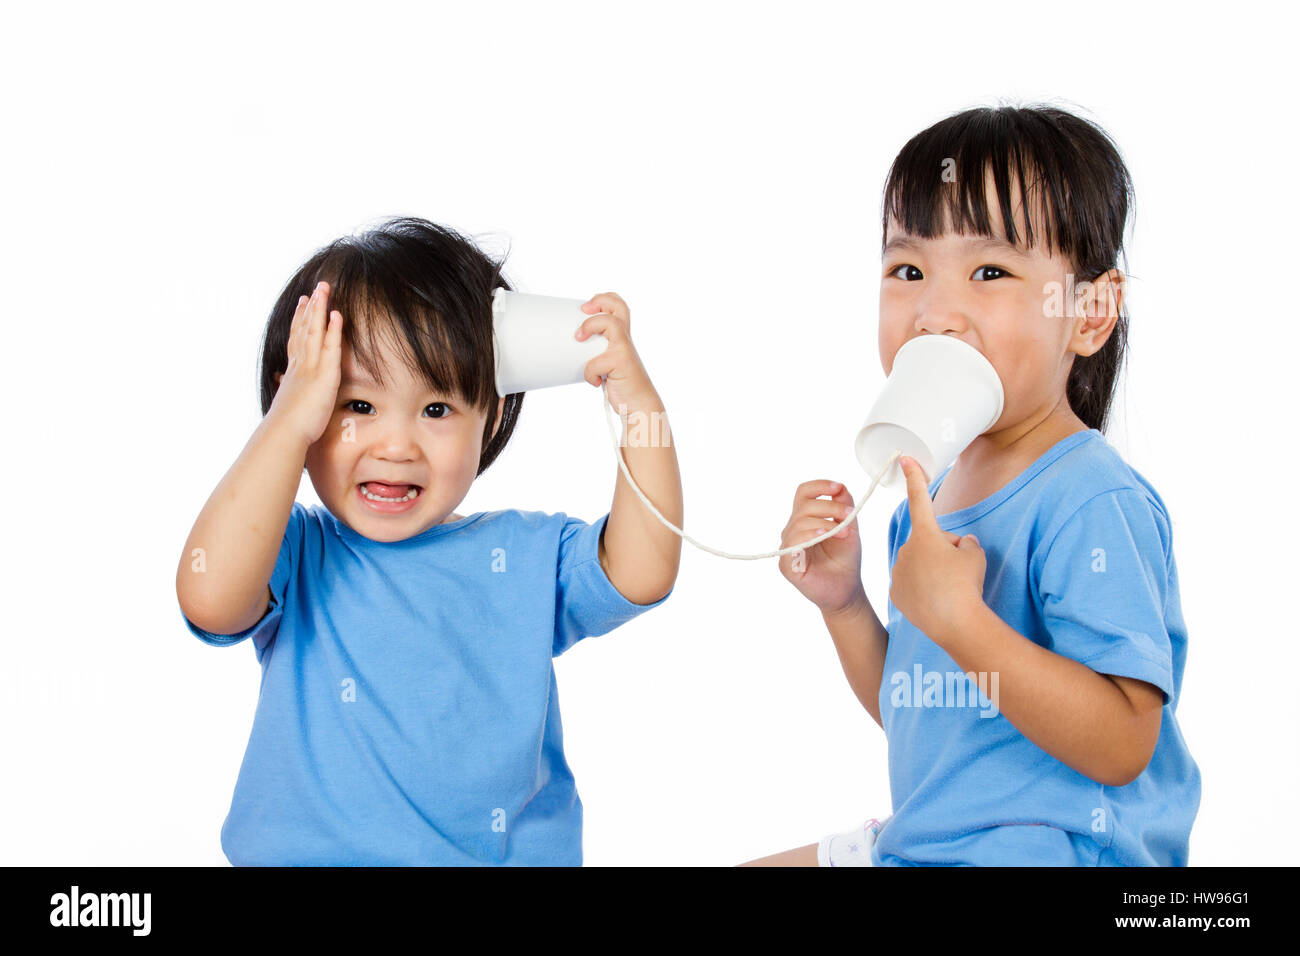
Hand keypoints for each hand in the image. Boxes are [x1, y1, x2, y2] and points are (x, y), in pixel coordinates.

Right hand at [266, 281, 343, 446]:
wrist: (284, 433)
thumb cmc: (286, 426)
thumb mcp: (286, 403)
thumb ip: (285, 390)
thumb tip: (278, 383)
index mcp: (293, 371)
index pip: (297, 339)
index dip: (300, 320)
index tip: (303, 303)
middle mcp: (300, 365)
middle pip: (305, 329)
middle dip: (311, 307)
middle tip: (317, 288)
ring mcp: (310, 368)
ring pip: (314, 332)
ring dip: (320, 309)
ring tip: (325, 290)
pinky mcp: (323, 375)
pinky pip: (329, 348)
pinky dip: (332, 330)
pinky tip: (336, 314)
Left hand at [576, 292, 657, 410]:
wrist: (637, 404)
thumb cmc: (620, 382)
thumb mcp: (608, 361)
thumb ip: (598, 349)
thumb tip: (571, 344)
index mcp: (622, 336)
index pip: (619, 305)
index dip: (603, 299)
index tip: (585, 308)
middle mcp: (625, 339)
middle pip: (618, 306)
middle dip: (599, 302)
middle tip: (583, 312)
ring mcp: (624, 350)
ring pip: (610, 323)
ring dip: (589, 326)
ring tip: (578, 338)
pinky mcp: (621, 363)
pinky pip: (596, 362)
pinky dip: (589, 372)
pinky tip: (595, 381)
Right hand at [778, 479, 866, 615]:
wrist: (847, 589)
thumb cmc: (845, 559)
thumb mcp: (849, 528)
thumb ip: (844, 506)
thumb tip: (840, 487)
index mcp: (806, 519)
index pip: (804, 493)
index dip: (819, 486)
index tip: (837, 488)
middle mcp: (793, 530)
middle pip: (804, 506)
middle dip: (830, 506)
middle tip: (850, 515)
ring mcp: (788, 547)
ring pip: (799, 523)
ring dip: (825, 522)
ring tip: (845, 532)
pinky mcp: (786, 564)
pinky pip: (793, 544)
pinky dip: (810, 536)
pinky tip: (824, 536)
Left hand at [888, 455, 986, 641]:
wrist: (955, 623)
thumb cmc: (966, 584)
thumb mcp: (976, 555)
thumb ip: (966, 543)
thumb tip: (959, 544)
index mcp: (925, 534)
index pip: (920, 499)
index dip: (915, 477)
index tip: (905, 458)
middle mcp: (906, 549)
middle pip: (929, 541)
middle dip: (943, 550)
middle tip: (958, 570)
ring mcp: (899, 571)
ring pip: (920, 563)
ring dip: (934, 570)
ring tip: (948, 588)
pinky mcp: (896, 593)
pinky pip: (913, 583)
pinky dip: (925, 589)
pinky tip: (935, 600)